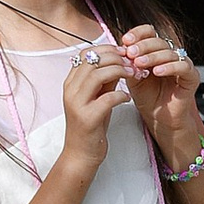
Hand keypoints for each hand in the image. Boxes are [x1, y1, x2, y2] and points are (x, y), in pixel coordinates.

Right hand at [60, 45, 125, 168]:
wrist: (81, 154)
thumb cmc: (91, 124)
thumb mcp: (96, 97)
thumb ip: (104, 79)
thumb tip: (118, 59)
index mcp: (71, 83)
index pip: (86, 53)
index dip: (106, 49)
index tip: (123, 53)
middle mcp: (70, 90)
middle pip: (93, 60)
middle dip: (116, 58)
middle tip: (132, 63)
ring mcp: (77, 104)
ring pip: (98, 75)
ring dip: (120, 72)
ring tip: (133, 76)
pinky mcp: (88, 118)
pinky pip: (108, 98)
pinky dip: (121, 95)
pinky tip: (127, 98)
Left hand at [113, 25, 201, 149]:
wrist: (160, 119)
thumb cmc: (148, 99)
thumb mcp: (133, 79)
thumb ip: (129, 65)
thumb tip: (121, 51)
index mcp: (156, 51)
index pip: (149, 33)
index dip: (138, 34)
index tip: (125, 40)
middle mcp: (170, 55)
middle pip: (159, 41)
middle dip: (143, 46)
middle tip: (130, 53)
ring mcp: (182, 64)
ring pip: (170, 52)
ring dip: (153, 56)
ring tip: (140, 63)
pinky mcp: (192, 77)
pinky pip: (183, 66)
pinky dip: (170, 67)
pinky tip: (157, 71)